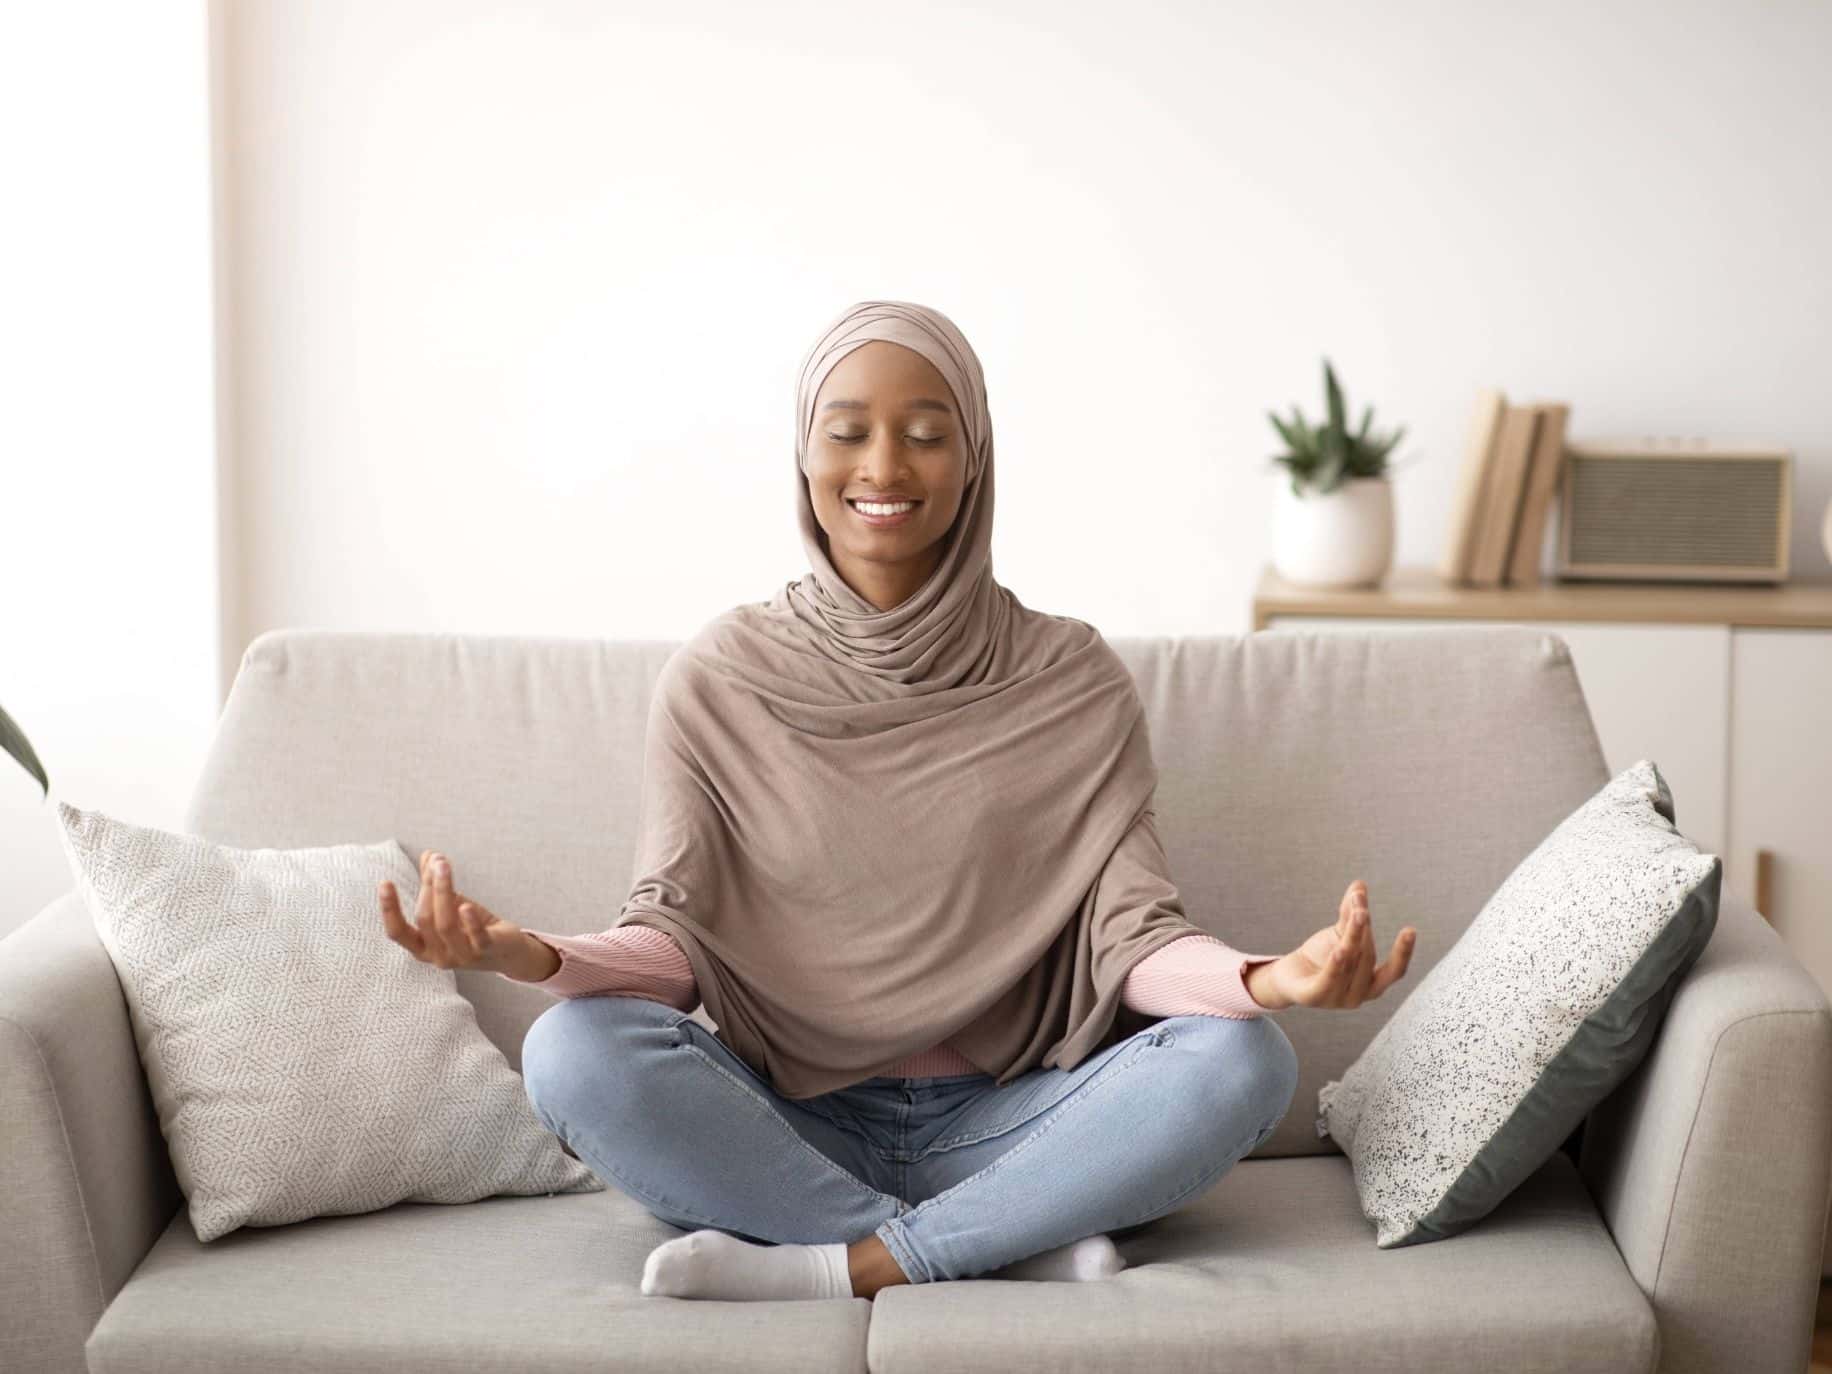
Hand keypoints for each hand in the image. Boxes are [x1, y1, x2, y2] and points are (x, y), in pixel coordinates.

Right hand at [379, 849, 525, 973]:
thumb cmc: (473, 927)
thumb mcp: (452, 905)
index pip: (398, 932)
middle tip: (437, 860)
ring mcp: (462, 956)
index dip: (389, 909)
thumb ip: (436, 884)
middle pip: (425, 919)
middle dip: (428, 886)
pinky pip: (476, 938)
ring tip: (444, 866)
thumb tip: (428, 854)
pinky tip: (465, 906)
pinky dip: (470, 922)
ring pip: (445, 925)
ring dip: (443, 891)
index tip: (385, 882)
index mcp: (423, 948)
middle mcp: (438, 956)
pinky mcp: (486, 951)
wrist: (508, 951)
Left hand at [1254, 879, 1415, 1010]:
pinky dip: (1335, 965)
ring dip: (1354, 937)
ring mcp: (1337, 1000)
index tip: (1410, 930)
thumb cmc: (1321, 957)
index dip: (1403, 952)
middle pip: (1366, 958)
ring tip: (1359, 914)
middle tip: (1361, 903)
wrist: (1289, 976)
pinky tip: (1340, 949)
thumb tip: (1360, 884)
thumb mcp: (1340, 934)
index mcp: (1372, 983)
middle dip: (1364, 929)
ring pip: (1349, 964)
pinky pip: (1328, 980)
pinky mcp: (1315, 998)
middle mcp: (1359, 996)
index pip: (1394, 971)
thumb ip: (1351, 914)